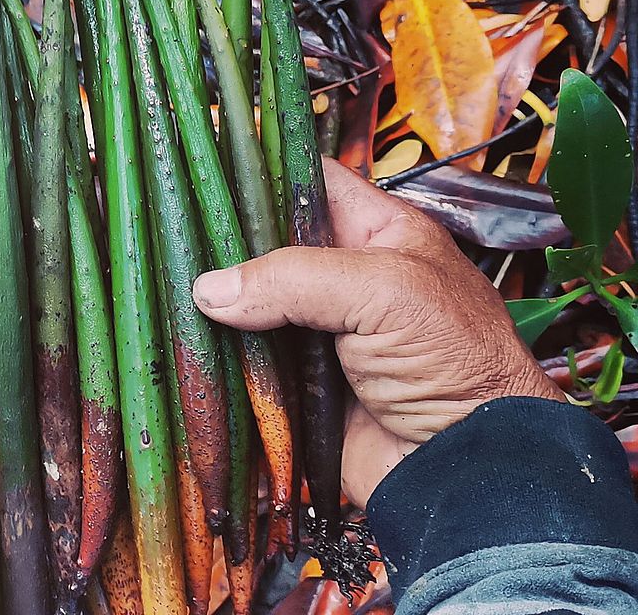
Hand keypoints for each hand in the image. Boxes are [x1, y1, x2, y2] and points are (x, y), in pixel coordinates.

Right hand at [193, 158, 561, 506]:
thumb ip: (295, 277)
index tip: (209, 172)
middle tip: (178, 238)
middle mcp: (346, 276)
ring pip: (250, 304)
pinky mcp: (300, 383)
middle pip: (269, 244)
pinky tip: (189, 342)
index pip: (313, 181)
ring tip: (171, 288)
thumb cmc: (458, 363)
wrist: (467, 467)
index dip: (266, 171)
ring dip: (217, 306)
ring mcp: (320, 331)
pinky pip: (249, 362)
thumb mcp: (385, 291)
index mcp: (379, 233)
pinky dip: (222, 358)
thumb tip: (211, 289)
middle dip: (227, 244)